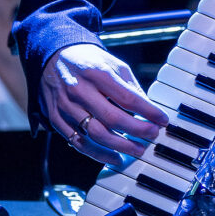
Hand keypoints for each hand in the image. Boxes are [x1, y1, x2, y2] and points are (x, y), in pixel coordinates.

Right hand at [41, 43, 165, 166]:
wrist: (52, 58)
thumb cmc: (88, 63)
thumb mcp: (113, 65)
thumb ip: (130, 88)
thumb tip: (149, 112)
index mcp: (97, 73)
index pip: (127, 98)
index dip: (148, 112)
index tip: (162, 120)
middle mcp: (79, 90)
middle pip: (112, 119)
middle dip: (137, 131)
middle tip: (153, 136)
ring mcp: (66, 106)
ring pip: (96, 134)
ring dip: (121, 146)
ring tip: (138, 149)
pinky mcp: (57, 119)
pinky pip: (79, 143)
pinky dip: (99, 154)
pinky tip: (115, 157)